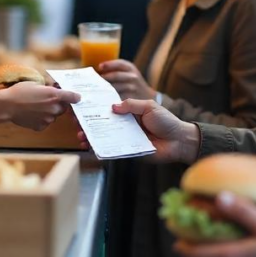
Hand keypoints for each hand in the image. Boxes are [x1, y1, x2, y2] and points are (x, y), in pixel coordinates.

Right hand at [0, 82, 80, 130]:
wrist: (7, 105)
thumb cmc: (19, 91)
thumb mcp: (35, 83)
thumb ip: (48, 89)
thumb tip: (54, 91)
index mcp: (54, 95)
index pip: (73, 97)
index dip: (75, 97)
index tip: (77, 97)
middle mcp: (54, 108)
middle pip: (63, 108)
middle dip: (59, 104)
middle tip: (48, 100)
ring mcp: (48, 119)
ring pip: (54, 116)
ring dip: (49, 112)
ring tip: (36, 107)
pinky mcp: (41, 126)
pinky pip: (45, 123)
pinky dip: (41, 119)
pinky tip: (32, 114)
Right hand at [81, 98, 199, 163]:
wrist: (179, 140)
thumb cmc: (167, 121)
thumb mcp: (149, 106)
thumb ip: (131, 105)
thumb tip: (112, 107)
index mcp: (129, 112)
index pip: (109, 109)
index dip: (96, 108)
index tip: (83, 108)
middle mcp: (125, 125)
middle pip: (103, 124)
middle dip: (89, 124)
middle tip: (76, 124)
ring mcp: (126, 139)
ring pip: (105, 138)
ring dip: (92, 137)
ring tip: (81, 137)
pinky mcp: (128, 151)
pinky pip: (113, 151)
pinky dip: (102, 150)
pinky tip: (91, 148)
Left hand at [98, 60, 154, 100]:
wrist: (146, 96)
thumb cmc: (131, 83)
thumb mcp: (127, 72)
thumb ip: (114, 70)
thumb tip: (95, 71)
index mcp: (130, 67)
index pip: (120, 64)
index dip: (109, 64)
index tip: (99, 67)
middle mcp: (132, 76)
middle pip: (115, 76)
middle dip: (103, 78)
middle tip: (92, 81)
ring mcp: (132, 88)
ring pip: (115, 87)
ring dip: (104, 88)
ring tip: (94, 90)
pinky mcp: (131, 98)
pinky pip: (117, 97)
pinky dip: (109, 97)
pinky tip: (102, 99)